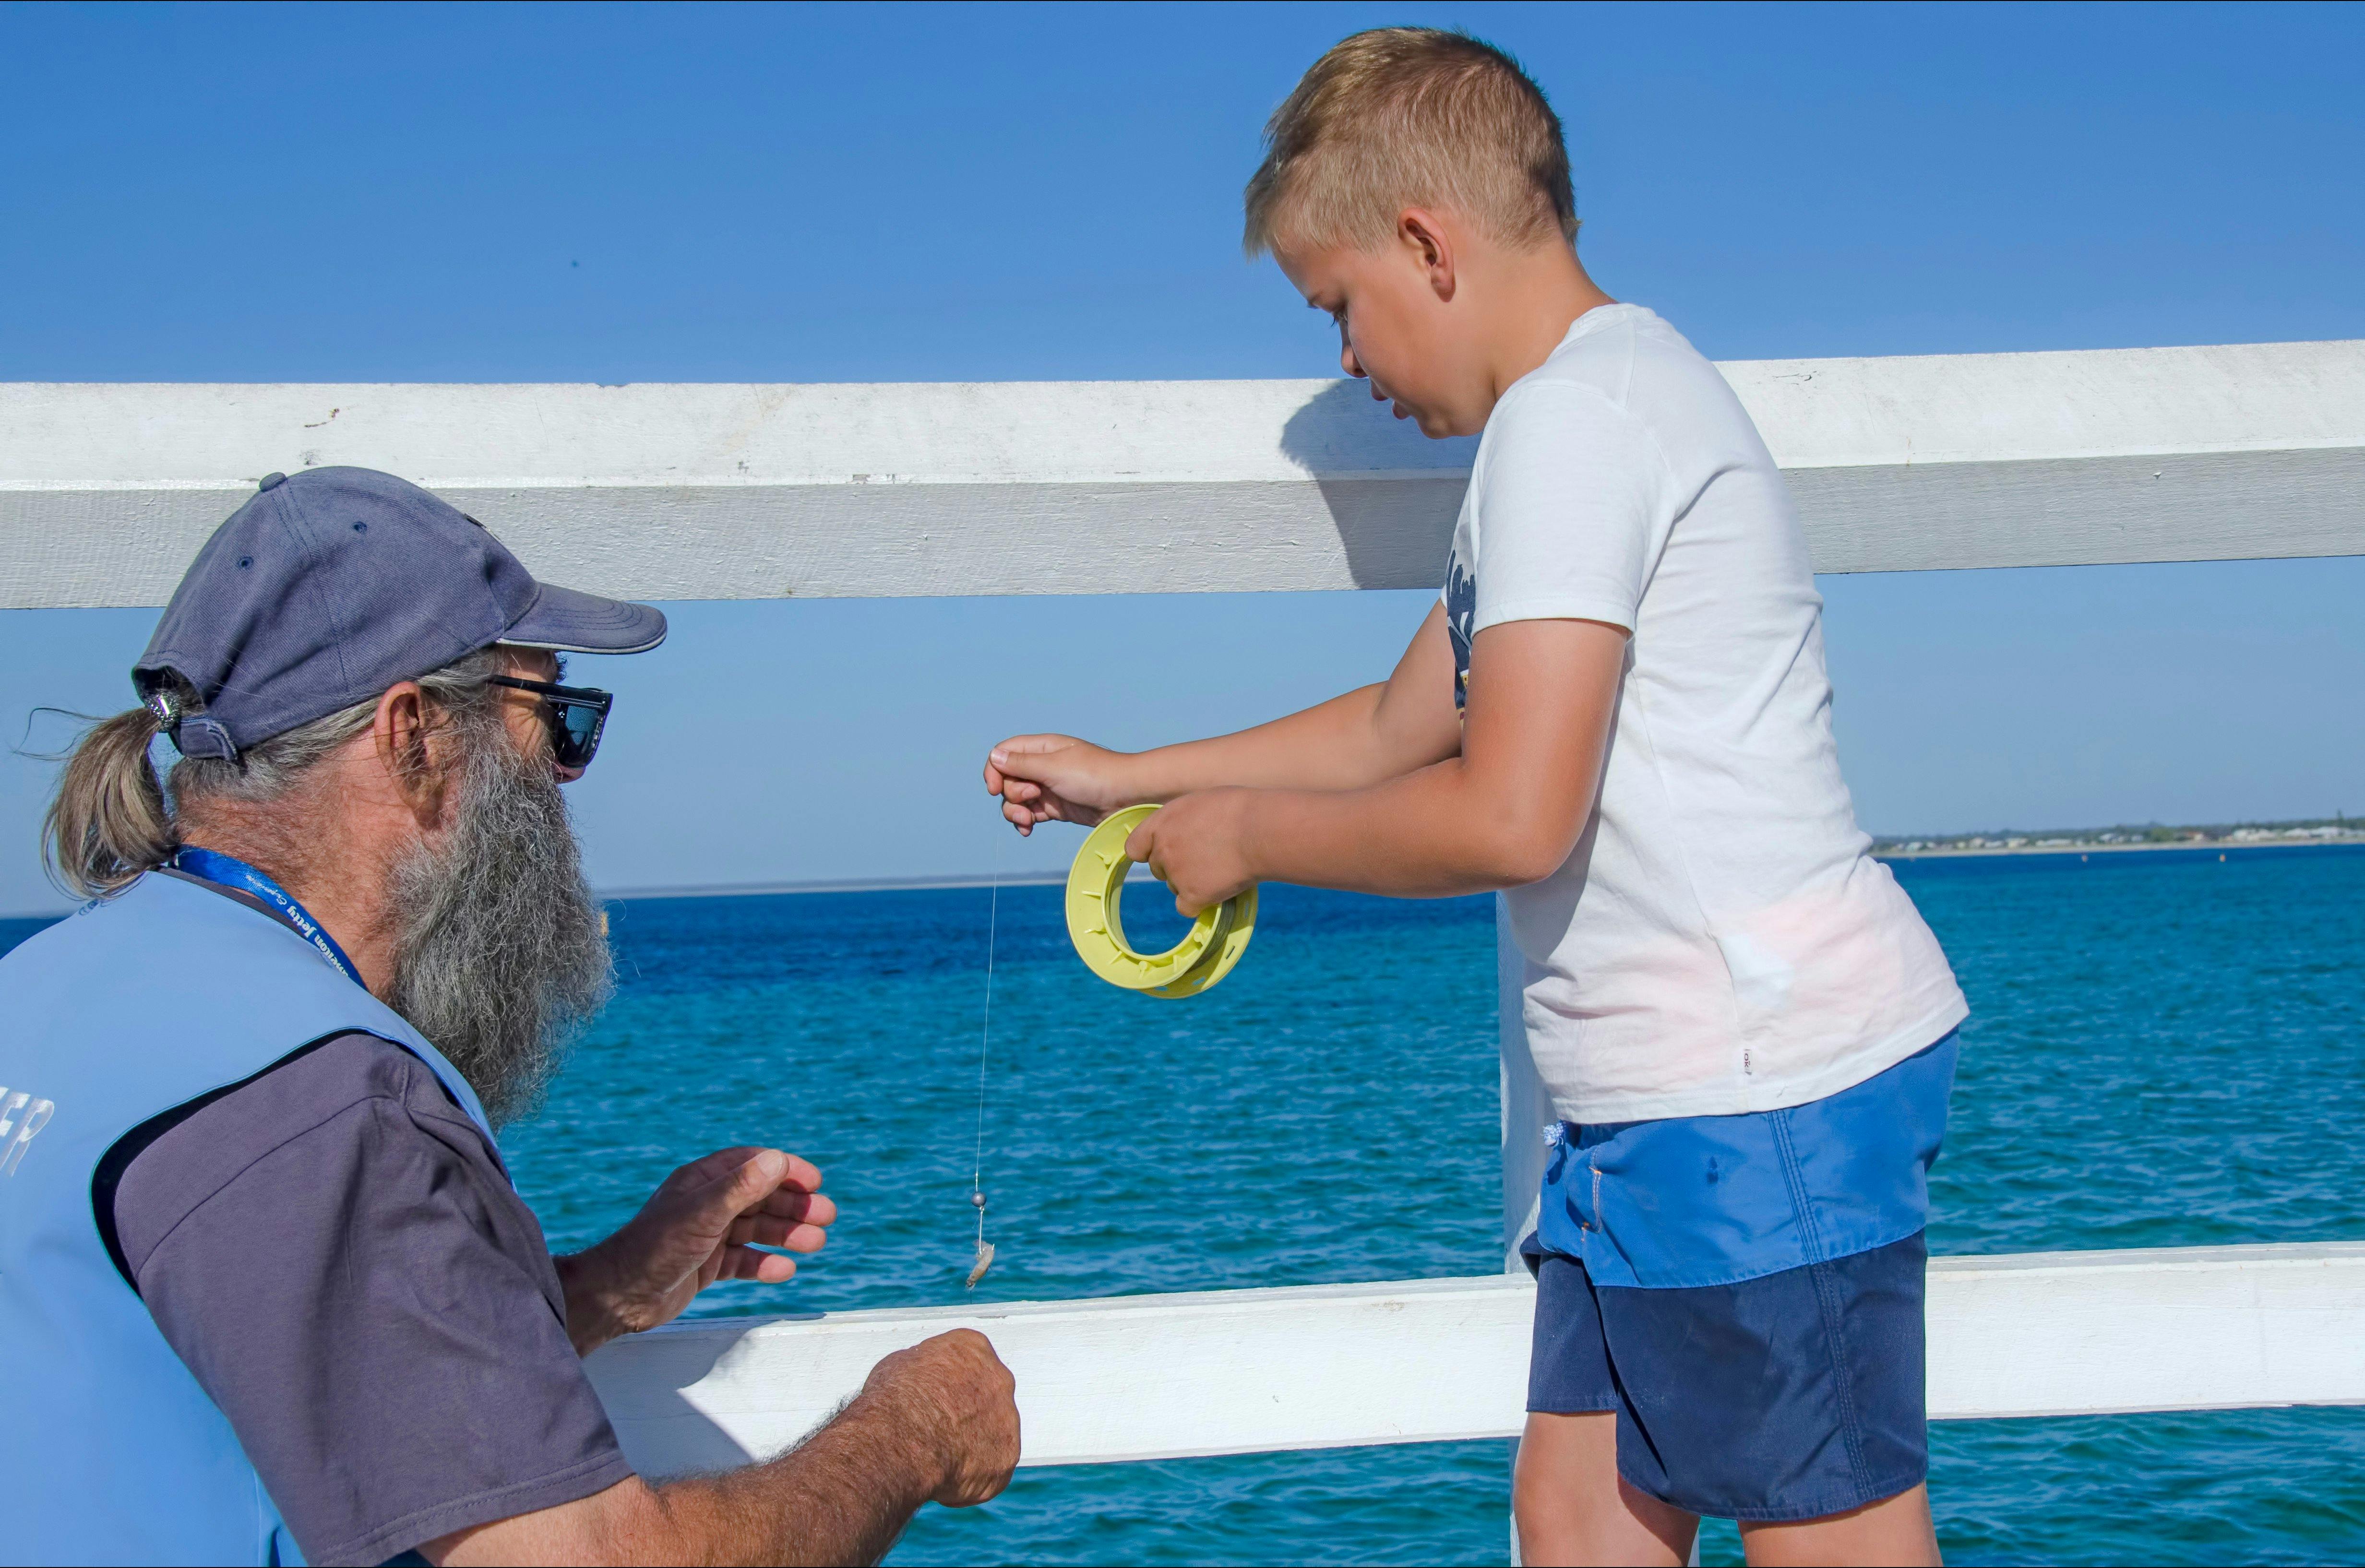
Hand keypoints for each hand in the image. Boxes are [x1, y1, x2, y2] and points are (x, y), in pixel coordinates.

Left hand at [556, 1147, 834, 1354]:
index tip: (815, 1182)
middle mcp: (706, 1205)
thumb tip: (778, 1160)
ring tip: (817, 1244)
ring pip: (755, 1230)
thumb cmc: (655, 1248)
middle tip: (826, 1216)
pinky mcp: (705, 1266)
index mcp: (702, 1182)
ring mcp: (706, 1236)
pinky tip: (785, 1270)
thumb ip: (741, 1188)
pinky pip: (743, 1261)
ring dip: (787, 1235)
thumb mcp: (702, 1213)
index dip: (786, 1171)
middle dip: (794, 1207)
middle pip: (760, 1198)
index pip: (752, 1165)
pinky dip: (764, 1264)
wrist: (620, 1296)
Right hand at [856, 1328, 1019, 1507]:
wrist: (900, 1442)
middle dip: (965, 1415)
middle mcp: (999, 1378)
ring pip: (990, 1435)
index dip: (947, 1386)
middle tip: (935, 1432)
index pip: (968, 1364)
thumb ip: (924, 1370)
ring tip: (934, 1457)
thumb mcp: (899, 1365)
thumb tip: (923, 1378)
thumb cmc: (892, 1403)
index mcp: (973, 1348)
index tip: (931, 1401)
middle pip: (985, 1398)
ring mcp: (1008, 1419)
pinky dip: (970, 1479)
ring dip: (969, 1447)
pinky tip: (944, 1478)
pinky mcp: (1007, 1457)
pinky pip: (991, 1470)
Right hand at [984, 734, 1135, 833]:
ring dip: (1015, 811)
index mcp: (1042, 748)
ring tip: (1027, 821)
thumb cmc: (1094, 775)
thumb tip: (994, 756)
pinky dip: (1025, 822)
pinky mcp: (1056, 807)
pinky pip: (1031, 814)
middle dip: (1011, 793)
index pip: (1005, 753)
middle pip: (1008, 779)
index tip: (994, 788)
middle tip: (1033, 797)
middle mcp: (1043, 766)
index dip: (994, 770)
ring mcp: (1049, 787)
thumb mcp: (1054, 767)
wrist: (1127, 797)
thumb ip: (1022, 764)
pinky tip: (1028, 829)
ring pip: (1017, 799)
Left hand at [1127, 789, 1256, 915]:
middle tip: (1206, 858)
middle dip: (1176, 866)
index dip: (1149, 851)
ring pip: (1174, 887)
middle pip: (1158, 868)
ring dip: (1191, 883)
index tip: (1165, 852)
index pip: (1135, 846)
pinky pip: (1187, 908)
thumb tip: (1184, 831)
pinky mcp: (1192, 895)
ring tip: (1220, 868)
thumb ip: (1182, 821)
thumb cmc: (1239, 810)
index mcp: (1161, 823)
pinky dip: (1200, 903)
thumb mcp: (1200, 804)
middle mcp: (1162, 849)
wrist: (1260, 830)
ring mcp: (1175, 874)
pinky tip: (1218, 890)